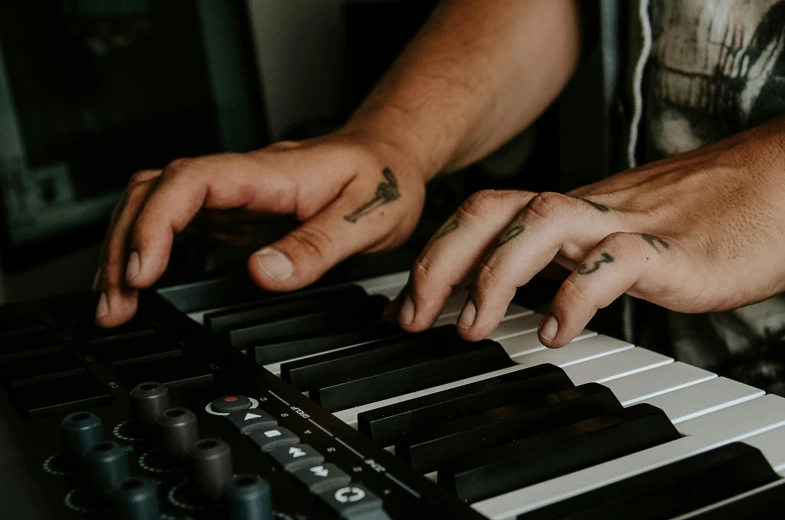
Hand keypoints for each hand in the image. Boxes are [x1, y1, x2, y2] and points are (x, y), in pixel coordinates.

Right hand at [94, 132, 425, 326]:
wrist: (390, 159)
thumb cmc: (382, 181)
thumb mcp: (365, 219)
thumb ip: (314, 248)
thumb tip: (262, 275)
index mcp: (268, 173)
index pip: (190, 182)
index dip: (156, 222)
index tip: (143, 271)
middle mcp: (240, 179)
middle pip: (154, 191)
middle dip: (122, 244)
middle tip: (116, 304)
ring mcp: (233, 195)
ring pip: (155, 204)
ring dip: (125, 248)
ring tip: (115, 302)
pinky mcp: (235, 212)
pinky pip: (176, 222)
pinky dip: (149, 249)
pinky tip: (140, 280)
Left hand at [386, 117, 784, 346]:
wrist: (769, 193)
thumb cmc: (690, 222)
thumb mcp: (605, 241)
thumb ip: (558, 262)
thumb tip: (504, 294)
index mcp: (564, 210)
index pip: (481, 215)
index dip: (434, 255)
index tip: (405, 304)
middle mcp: (582, 209)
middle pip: (491, 210)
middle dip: (440, 262)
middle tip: (413, 317)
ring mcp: (622, 223)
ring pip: (540, 224)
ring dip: (494, 276)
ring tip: (473, 328)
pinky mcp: (666, 249)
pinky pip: (612, 264)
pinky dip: (577, 298)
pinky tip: (559, 334)